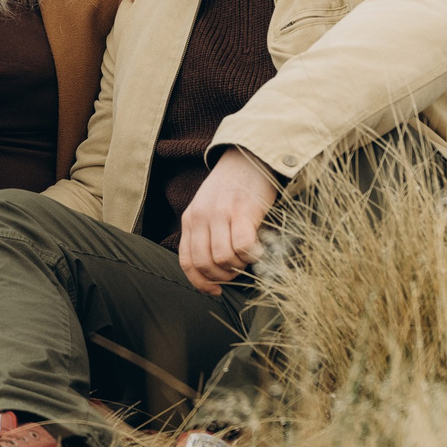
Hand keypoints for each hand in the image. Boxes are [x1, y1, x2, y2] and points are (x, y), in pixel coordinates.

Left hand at [178, 148, 279, 295]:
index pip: (188, 262)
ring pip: (223, 259)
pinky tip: (258, 249)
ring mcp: (220, 213)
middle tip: (237, 270)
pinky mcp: (242, 210)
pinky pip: (242, 246)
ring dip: (239, 266)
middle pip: (205, 264)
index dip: (201, 283)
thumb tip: (215, 272)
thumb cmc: (232, 188)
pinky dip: (251, 255)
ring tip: (248, 256)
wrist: (248, 155)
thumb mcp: (208, 209)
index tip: (215, 291)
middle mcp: (201, 217)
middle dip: (223, 277)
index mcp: (190, 219)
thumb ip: (206, 235)